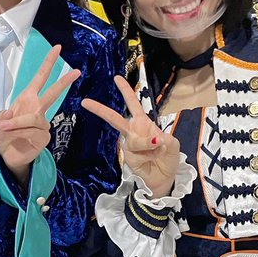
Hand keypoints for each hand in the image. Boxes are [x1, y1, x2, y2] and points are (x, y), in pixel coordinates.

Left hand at [0, 44, 79, 184]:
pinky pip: (35, 132)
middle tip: (77, 71)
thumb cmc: (4, 134)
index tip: (57, 48)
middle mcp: (37, 108)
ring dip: (18, 123)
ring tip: (6, 129)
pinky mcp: (44, 136)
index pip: (40, 78)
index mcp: (27, 98)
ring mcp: (43, 123)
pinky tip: (18, 138)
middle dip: (64, 81)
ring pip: (34, 118)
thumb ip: (0, 116)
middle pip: (53, 92)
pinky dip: (22, 134)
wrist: (7, 154)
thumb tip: (9, 115)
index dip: (48, 63)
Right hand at [82, 75, 180, 197]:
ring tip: (159, 149)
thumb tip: (153, 140)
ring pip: (134, 140)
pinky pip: (138, 152)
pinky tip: (153, 159)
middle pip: (115, 118)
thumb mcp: (172, 144)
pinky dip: (150, 154)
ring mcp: (129, 144)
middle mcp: (133, 131)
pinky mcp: (128, 156)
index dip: (126, 91)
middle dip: (100, 110)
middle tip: (85, 102)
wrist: (164, 177)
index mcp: (143, 123)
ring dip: (148, 145)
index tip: (116, 78)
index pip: (133, 104)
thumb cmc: (167, 158)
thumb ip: (164, 138)